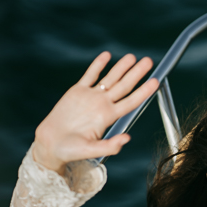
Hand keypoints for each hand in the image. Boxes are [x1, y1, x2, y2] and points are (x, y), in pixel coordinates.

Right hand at [33, 52, 158, 174]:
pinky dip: (98, 65)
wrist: (50, 143)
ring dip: (120, 67)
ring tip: (132, 56)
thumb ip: (109, 146)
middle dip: (136, 73)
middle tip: (148, 61)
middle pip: (124, 86)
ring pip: (109, 78)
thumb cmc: (71, 150)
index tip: (156, 82)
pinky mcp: (77, 91)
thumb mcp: (91, 150)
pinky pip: (90, 75)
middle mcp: (103, 104)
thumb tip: (127, 139)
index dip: (143, 91)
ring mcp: (91, 96)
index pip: (131, 101)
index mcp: (108, 117)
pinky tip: (106, 55)